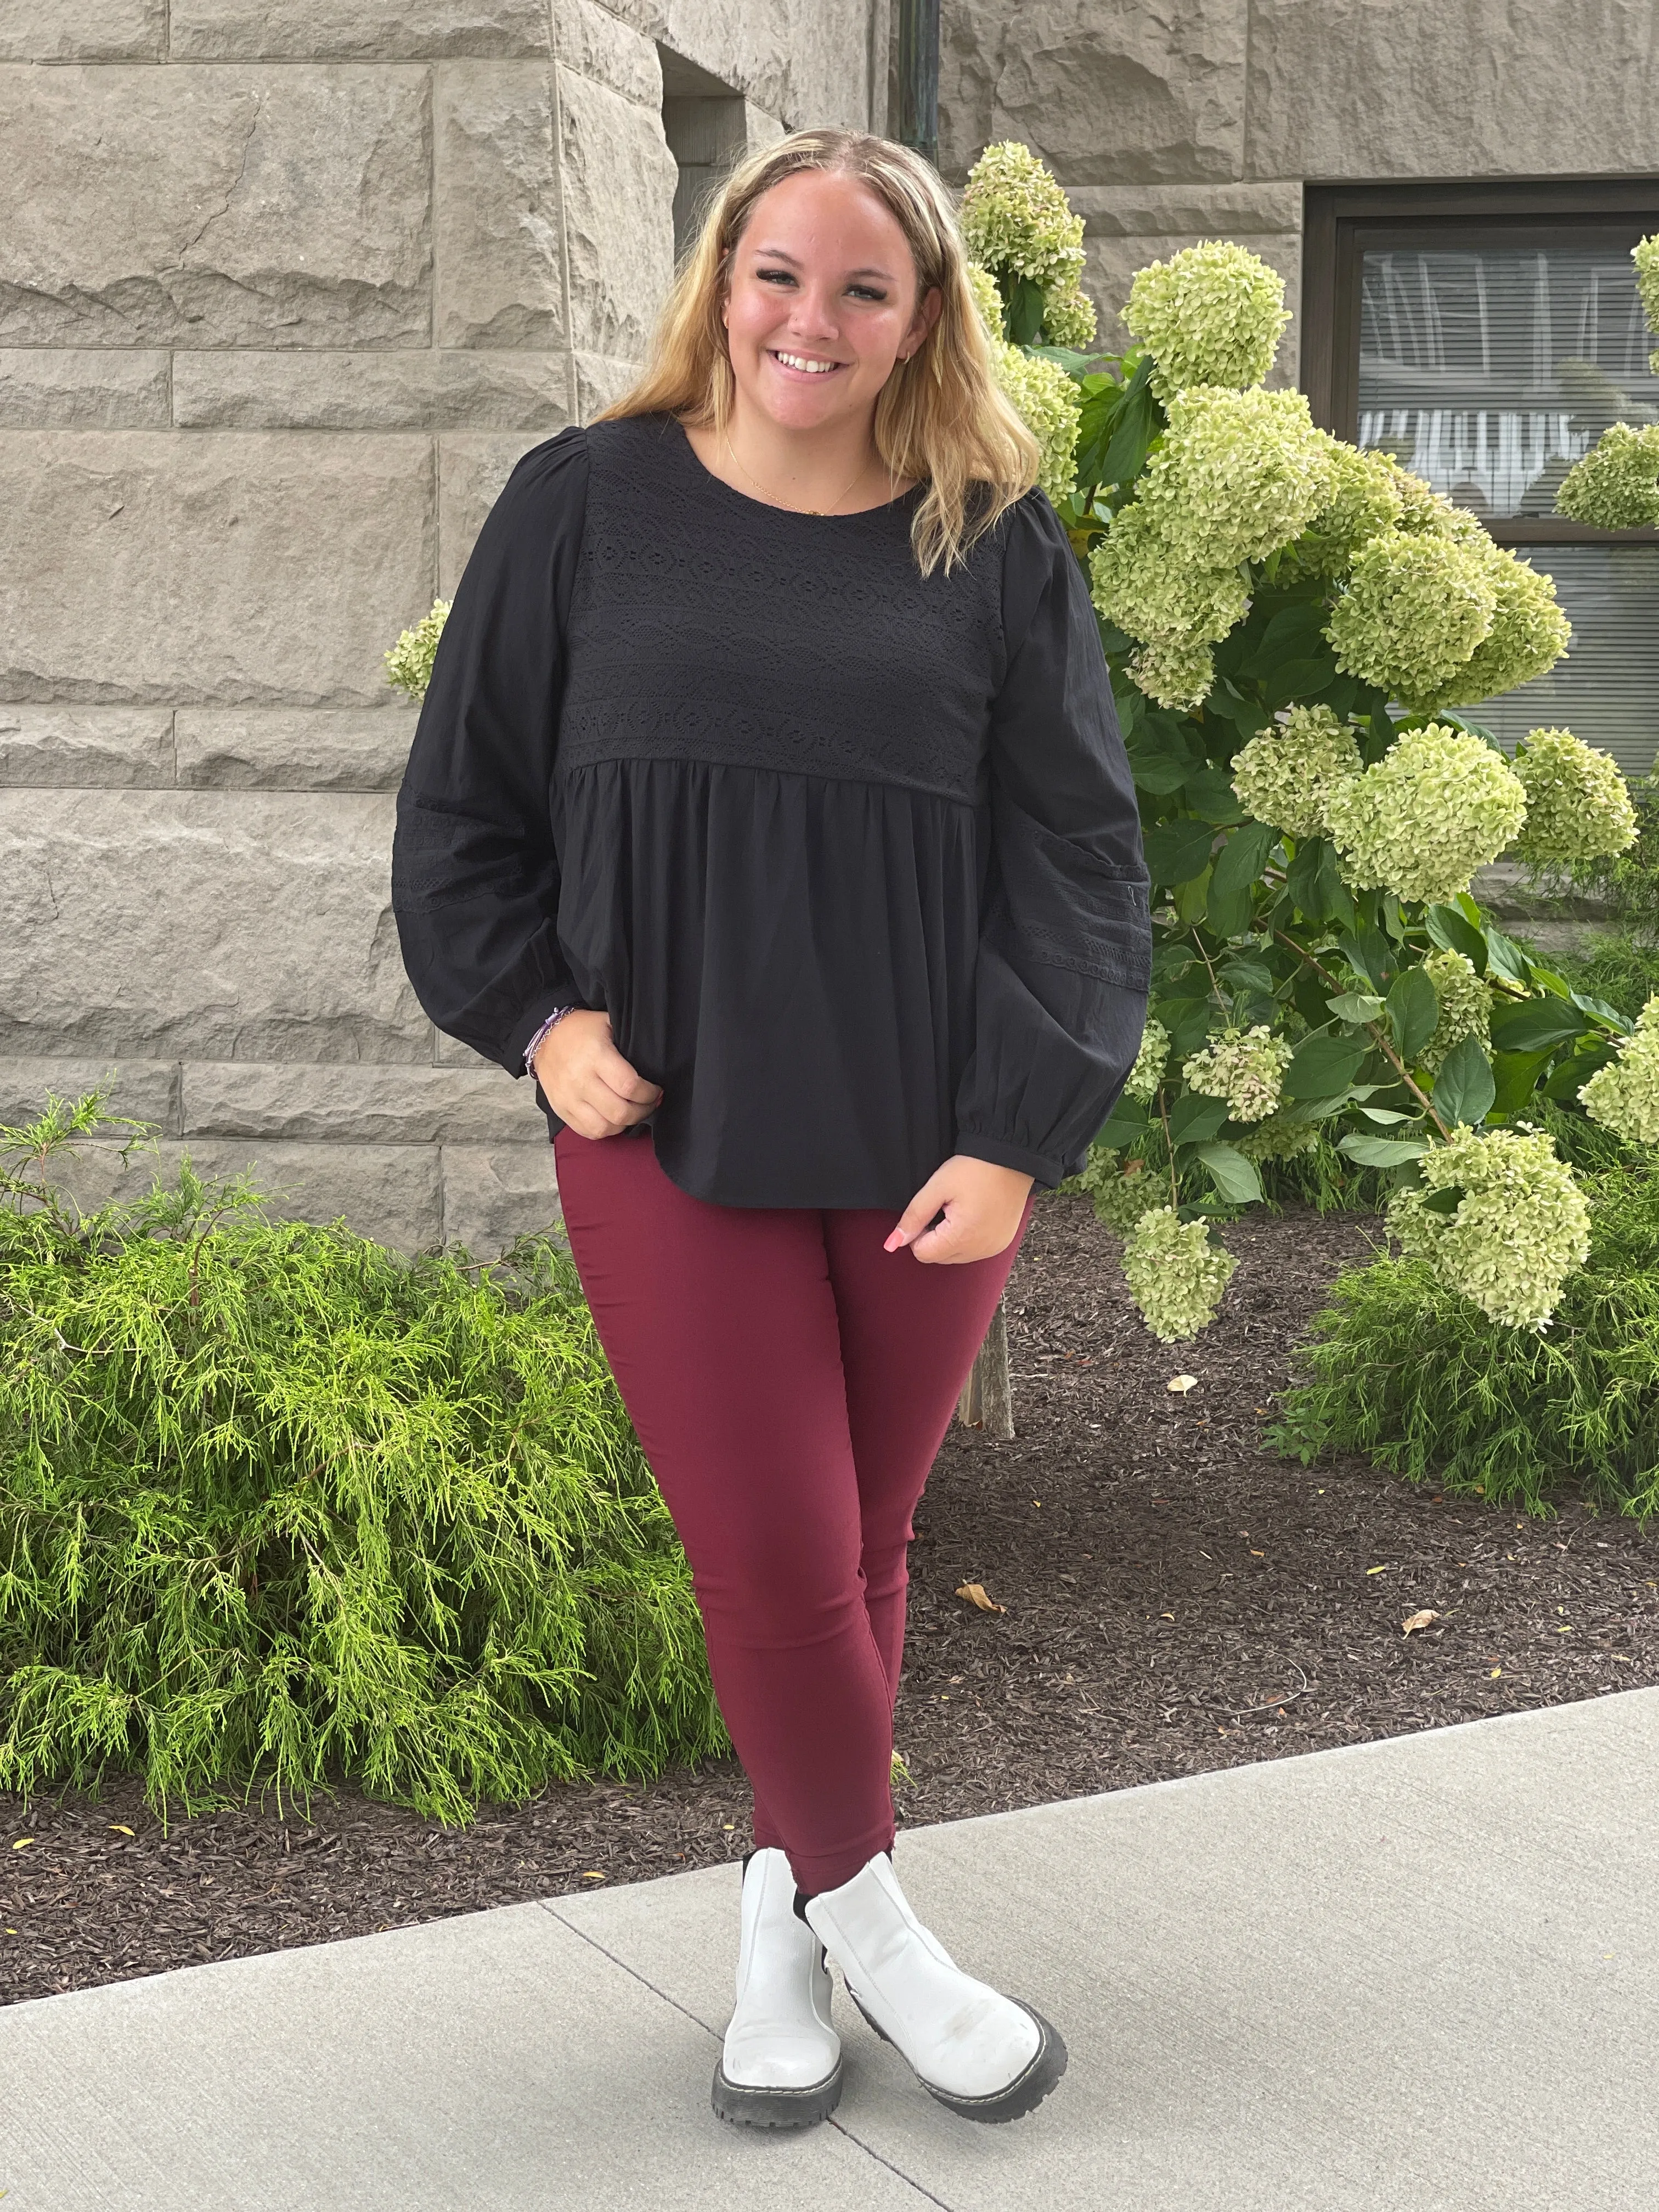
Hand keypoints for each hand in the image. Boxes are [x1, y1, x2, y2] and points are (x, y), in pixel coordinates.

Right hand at [532, 1010, 662, 1137]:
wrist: (545, 1037)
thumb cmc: (582, 1030)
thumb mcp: (608, 1023)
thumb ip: (630, 1041)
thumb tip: (656, 1061)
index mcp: (596, 1055)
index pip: (629, 1086)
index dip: (649, 1093)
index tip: (656, 1090)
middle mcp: (581, 1080)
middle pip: (620, 1112)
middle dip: (643, 1111)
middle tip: (649, 1103)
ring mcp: (568, 1098)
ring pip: (604, 1128)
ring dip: (625, 1124)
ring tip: (632, 1112)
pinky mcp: (561, 1110)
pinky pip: (588, 1132)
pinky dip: (605, 1130)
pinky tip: (613, 1118)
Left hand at [884, 1155, 1033, 1264]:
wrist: (1011, 1156)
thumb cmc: (975, 1168)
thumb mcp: (937, 1187)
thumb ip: (913, 1217)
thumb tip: (892, 1244)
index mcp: (962, 1237)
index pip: (923, 1253)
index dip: (918, 1232)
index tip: (930, 1210)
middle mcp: (980, 1249)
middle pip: (939, 1258)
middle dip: (935, 1237)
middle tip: (945, 1207)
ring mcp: (994, 1248)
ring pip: (956, 1256)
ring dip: (950, 1239)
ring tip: (960, 1209)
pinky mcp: (1002, 1243)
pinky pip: (974, 1251)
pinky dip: (967, 1238)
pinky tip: (973, 1215)